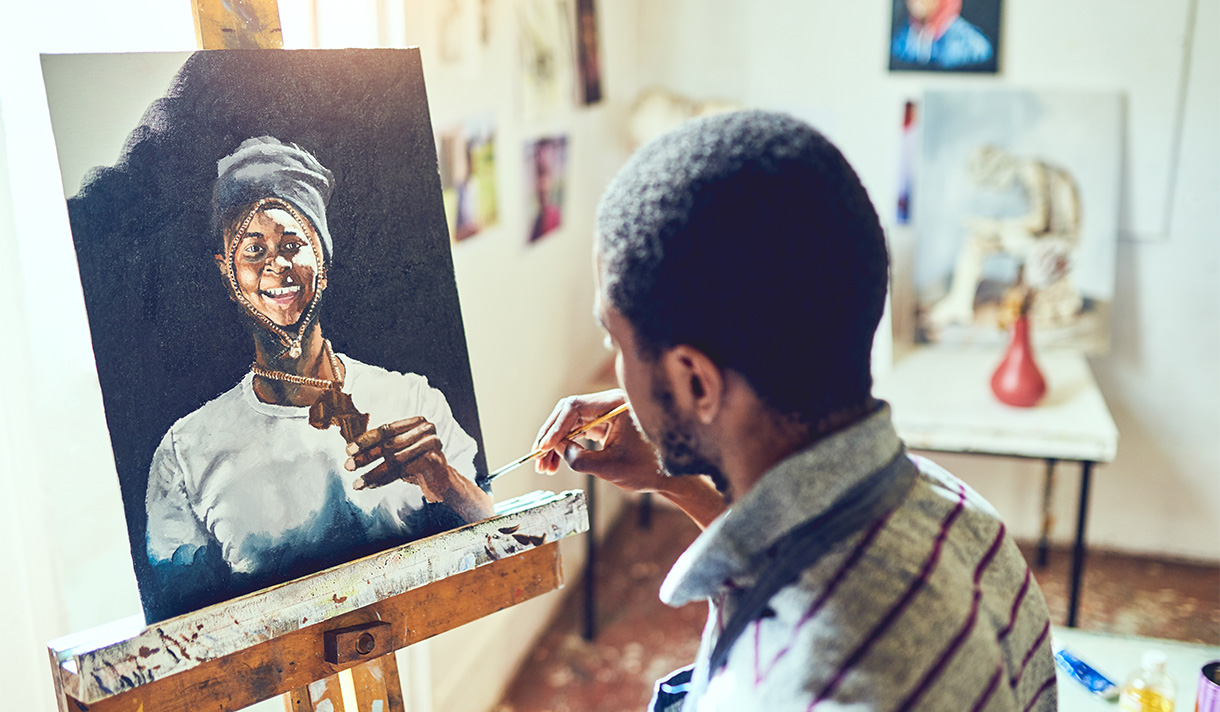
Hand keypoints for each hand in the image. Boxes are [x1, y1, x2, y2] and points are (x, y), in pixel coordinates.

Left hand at [345, 417, 453, 501]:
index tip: (348, 450)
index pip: (386, 429)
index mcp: (417, 421)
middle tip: (348, 466)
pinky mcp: (432, 461)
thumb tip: (351, 448)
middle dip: (366, 456)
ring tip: (357, 483)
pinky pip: (401, 471)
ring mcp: (431, 444)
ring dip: (372, 473)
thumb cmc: (416, 463)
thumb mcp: (400, 449)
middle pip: (389, 444)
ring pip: (394, 460)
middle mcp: (426, 429)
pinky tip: (370, 485)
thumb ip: (383, 444)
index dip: (366, 440)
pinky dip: (383, 479)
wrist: (441, 481)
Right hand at [533, 389, 668, 493]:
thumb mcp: (611, 467)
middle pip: (569, 413)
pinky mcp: (605, 425)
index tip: (544, 447)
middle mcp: (610, 404)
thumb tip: (558, 449)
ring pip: (571, 423)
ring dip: (556, 444)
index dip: (555, 428)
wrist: (671, 476)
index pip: (575, 407)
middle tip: (539, 458)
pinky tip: (556, 461)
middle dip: (551, 436)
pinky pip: (579, 431)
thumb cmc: (649, 470)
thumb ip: (580, 459)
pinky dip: (566, 445)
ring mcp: (607, 414)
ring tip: (545, 466)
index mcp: (616, 404)